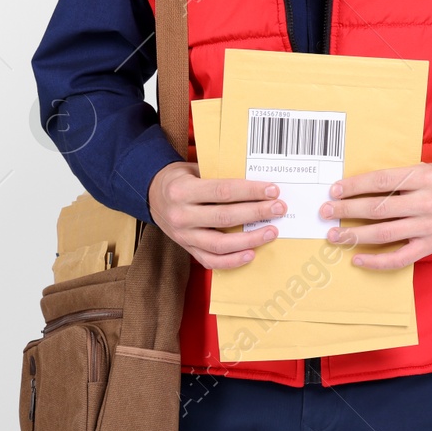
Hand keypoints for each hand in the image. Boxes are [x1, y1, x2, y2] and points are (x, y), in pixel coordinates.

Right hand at [148, 161, 283, 269]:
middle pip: (225, 217)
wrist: (152, 195)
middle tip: (279, 208)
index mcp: (182, 190)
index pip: (223, 191)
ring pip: (219, 244)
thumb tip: (256, 182)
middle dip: (256, 212)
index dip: (250, 191)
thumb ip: (220, 176)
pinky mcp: (186, 249)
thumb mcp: (194, 169)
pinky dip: (232, 261)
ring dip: (250, 239)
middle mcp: (181, 215)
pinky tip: (251, 254)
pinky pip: (211, 261)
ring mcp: (182, 236)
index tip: (273, 190)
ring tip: (271, 232)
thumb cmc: (180, 179)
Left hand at [320, 162, 431, 269]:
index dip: (354, 187)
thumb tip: (355, 189)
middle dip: (347, 210)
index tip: (334, 191)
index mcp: (422, 177)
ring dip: (354, 235)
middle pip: (378, 208)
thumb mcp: (422, 168)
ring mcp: (428, 226)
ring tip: (334, 235)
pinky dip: (376, 261)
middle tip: (326, 212)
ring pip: (384, 233)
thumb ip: (395, 178)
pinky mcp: (429, 245)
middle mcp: (426, 202)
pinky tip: (357, 258)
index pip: (380, 182)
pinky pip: (399, 258)